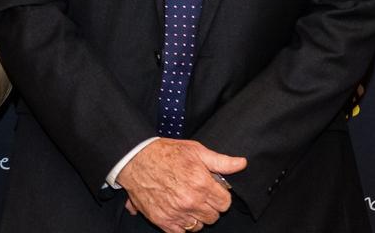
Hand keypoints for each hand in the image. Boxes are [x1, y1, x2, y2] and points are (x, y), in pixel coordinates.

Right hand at [116, 138, 245, 232]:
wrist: (134, 159)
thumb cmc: (164, 153)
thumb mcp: (194, 150)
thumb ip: (220, 161)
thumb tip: (241, 164)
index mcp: (201, 183)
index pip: (225, 203)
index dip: (219, 196)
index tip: (211, 190)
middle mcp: (190, 201)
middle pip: (213, 217)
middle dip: (208, 206)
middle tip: (198, 195)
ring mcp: (176, 212)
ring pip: (199, 226)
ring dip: (195, 216)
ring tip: (186, 203)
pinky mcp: (162, 220)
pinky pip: (181, 232)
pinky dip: (181, 224)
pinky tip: (176, 210)